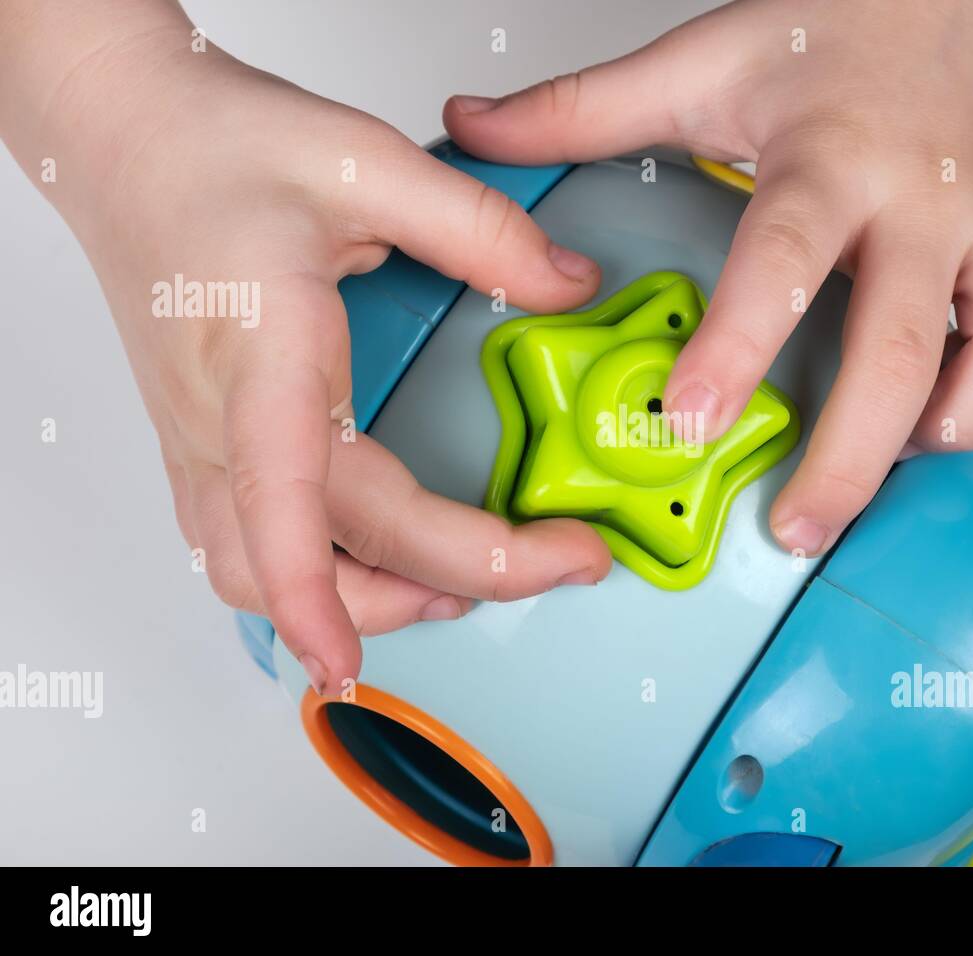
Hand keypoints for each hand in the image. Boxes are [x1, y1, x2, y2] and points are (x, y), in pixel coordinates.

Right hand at [1, 4, 610, 693]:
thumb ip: (477, 230)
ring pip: (262, 576)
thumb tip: (565, 284)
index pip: (279, 493)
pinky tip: (381, 565)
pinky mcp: (205, 444)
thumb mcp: (363, 162)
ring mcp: (204, 441)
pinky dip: (318, 580)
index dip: (310, 590)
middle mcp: (222, 417)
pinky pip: (246, 549)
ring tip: (469, 584)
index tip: (343, 660)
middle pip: (324, 548)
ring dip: (370, 599)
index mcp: (261, 353)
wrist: (124, 138)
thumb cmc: (213, 148)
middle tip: (559, 562)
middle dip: (455, 579)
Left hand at [444, 0, 972, 557]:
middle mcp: (923, 197)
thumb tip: (474, 130)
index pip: (780, 261)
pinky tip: (957, 413)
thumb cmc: (836, 30)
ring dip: (950, 428)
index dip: (736, 348)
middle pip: (898, 349)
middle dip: (848, 458)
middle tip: (795, 526)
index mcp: (829, 156)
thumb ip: (582, 109)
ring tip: (891, 463)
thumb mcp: (700, 62)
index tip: (686, 423)